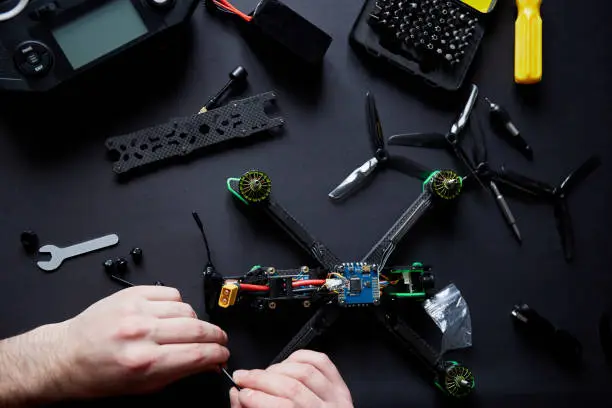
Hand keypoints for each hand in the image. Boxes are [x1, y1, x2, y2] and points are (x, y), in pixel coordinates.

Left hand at [20, 285, 227, 402]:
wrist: (66, 355)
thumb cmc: (98, 375)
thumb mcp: (142, 386)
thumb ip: (180, 372)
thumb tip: (208, 362)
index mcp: (144, 363)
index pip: (198, 354)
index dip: (218, 354)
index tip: (223, 354)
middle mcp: (141, 334)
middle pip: (198, 329)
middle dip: (216, 336)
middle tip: (219, 340)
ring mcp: (136, 310)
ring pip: (187, 309)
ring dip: (195, 321)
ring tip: (189, 329)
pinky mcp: (131, 294)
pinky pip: (171, 293)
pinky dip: (178, 304)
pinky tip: (171, 314)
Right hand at [229, 350, 352, 407]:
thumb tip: (237, 394)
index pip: (283, 407)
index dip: (257, 397)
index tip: (240, 392)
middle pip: (292, 387)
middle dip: (261, 379)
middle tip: (243, 378)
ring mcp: (337, 400)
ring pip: (305, 372)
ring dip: (277, 368)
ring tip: (263, 374)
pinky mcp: (340, 387)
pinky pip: (321, 361)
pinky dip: (300, 357)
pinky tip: (286, 364)